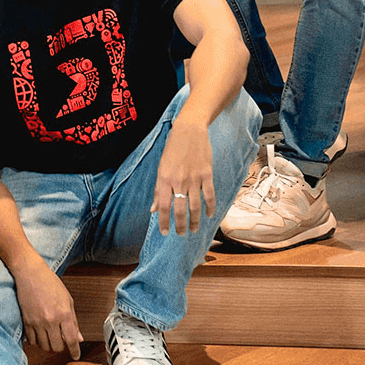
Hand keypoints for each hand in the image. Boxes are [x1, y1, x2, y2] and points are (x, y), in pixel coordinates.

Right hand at [14, 258, 81, 356]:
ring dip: (48, 345)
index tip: (75, 356)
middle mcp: (51, 320)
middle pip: (57, 347)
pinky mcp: (26, 321)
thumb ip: (73, 321)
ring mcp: (37, 321)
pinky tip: (39, 334)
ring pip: (44, 346)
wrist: (30, 273)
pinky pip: (31, 340)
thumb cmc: (50, 283)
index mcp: (64, 314)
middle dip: (60, 347)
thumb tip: (79, 338)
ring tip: (49, 336)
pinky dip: (36, 341)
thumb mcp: (68, 300)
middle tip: (60, 341)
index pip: (71, 340)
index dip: (75, 351)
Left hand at [151, 116, 214, 234]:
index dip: (163, 222)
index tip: (165, 233)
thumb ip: (158, 190)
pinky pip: (209, 196)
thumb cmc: (172, 149)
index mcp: (164, 179)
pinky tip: (208, 216)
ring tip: (193, 230)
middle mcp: (179, 181)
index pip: (163, 207)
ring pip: (195, 207)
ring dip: (195, 221)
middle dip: (180, 226)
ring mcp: (194, 179)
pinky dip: (210, 208)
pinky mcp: (207, 175)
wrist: (189, 130)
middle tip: (181, 234)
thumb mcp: (161, 168)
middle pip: (179, 210)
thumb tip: (154, 209)